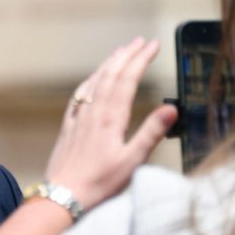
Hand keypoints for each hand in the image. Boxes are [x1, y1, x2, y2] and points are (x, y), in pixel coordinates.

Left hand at [45, 38, 177, 210]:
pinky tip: (92, 80)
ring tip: (120, 52)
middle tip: (140, 41)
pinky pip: (79, 95)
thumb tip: (172, 108)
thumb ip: (152, 133)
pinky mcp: (68, 126)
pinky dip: (89, 81)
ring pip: (94, 81)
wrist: (63, 193)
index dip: (140, 59)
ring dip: (108, 64)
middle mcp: (93, 111)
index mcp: (111, 118)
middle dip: (126, 54)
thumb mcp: (132, 161)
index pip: (127, 79)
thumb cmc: (99, 182)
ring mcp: (79, 117)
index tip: (152, 45)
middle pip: (110, 74)